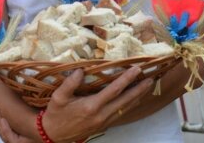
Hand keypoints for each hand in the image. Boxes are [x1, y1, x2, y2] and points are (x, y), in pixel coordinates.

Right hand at [0, 66, 154, 142]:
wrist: (53, 135)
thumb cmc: (56, 114)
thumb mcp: (58, 98)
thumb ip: (70, 83)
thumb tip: (81, 70)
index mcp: (91, 106)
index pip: (114, 90)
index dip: (127, 79)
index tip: (137, 69)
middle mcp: (101, 114)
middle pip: (126, 100)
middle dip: (139, 89)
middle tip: (151, 78)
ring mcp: (104, 121)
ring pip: (125, 107)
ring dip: (137, 97)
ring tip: (147, 86)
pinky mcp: (103, 124)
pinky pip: (120, 113)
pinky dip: (129, 104)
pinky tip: (134, 98)